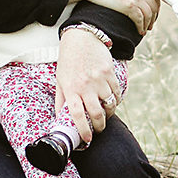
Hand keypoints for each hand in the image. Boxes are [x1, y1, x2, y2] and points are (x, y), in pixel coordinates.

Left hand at [55, 28, 121, 143]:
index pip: (76, 114)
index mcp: (71, 88)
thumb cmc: (69, 61)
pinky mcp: (110, 73)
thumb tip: (59, 119)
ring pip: (110, 105)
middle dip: (100, 126)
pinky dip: (116, 100)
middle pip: (96, 113)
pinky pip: (117, 93)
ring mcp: (99, 79)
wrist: (82, 38)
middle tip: (99, 129)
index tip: (88, 138)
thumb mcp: (60, 80)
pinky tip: (111, 101)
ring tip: (105, 115)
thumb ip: (61, 100)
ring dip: (109, 114)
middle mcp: (85, 85)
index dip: (83, 129)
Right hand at [73, 0, 159, 34]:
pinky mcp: (129, 6)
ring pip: (149, 14)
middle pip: (154, 5)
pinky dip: (141, 27)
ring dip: (148, 24)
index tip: (152, 11)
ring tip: (144, 30)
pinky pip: (140, 20)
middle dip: (154, 16)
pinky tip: (139, 31)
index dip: (155, 4)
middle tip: (150, 23)